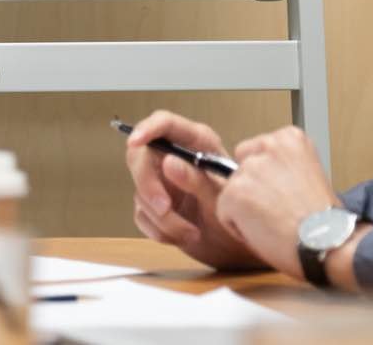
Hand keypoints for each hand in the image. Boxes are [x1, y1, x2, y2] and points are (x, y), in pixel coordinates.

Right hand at [126, 111, 262, 269]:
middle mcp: (174, 158)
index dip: (147, 128)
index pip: (165, 123)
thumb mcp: (221, 197)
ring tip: (192, 232)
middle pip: (140, 156)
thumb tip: (169, 162)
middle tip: (165, 208)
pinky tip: (181, 236)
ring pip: (140, 192)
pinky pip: (142, 215)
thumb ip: (196, 179)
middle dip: (148, 184)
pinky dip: (160, 230)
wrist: (237, 248)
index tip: (135, 141)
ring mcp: (161, 182)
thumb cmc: (237, 216)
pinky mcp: (153, 206)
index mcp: (195, 143)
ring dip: (163, 218)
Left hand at [215, 126, 342, 280]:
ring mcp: (249, 169)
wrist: (330, 243)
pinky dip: (238, 228)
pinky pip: (224, 213)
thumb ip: (284, 168)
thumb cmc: (326, 221)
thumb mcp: (311, 176)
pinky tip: (266, 232)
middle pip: (240, 168)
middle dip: (252, 189)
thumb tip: (264, 177)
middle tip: (278, 210)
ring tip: (275, 223)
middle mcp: (267, 145)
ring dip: (245, 209)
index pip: (256, 152)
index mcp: (290, 138)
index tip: (286, 194)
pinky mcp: (234, 193)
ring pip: (231, 191)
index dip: (268, 179)